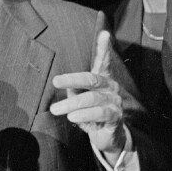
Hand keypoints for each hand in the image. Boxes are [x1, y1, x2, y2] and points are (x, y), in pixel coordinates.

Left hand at [49, 30, 126, 160]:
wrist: (106, 136)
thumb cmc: (90, 114)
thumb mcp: (79, 101)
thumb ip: (74, 92)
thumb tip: (68, 89)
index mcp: (103, 79)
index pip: (103, 61)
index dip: (103, 48)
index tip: (105, 33)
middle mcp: (111, 87)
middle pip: (91, 79)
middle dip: (72, 79)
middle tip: (55, 81)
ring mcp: (115, 101)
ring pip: (92, 98)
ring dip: (71, 104)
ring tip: (56, 110)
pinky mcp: (116, 117)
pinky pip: (100, 113)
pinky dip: (84, 115)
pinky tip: (72, 117)